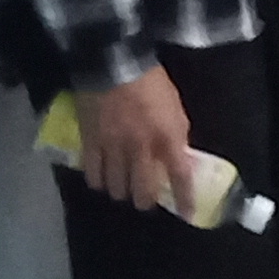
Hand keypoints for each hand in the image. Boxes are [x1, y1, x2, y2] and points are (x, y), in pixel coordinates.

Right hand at [76, 63, 195, 214]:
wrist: (115, 64)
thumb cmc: (152, 83)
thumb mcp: (176, 108)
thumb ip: (177, 134)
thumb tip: (179, 156)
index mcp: (168, 138)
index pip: (180, 176)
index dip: (184, 199)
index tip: (187, 214)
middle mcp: (141, 148)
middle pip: (143, 189)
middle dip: (145, 201)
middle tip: (145, 203)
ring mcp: (114, 147)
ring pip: (116, 185)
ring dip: (121, 193)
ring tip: (122, 193)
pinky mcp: (91, 141)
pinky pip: (92, 170)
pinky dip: (97, 180)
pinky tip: (99, 182)